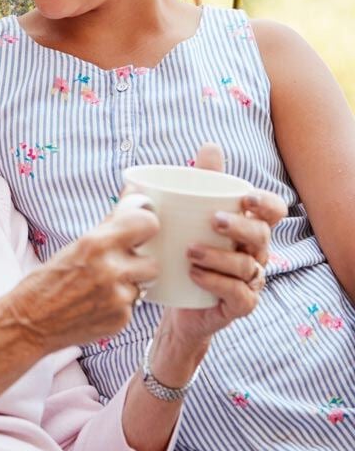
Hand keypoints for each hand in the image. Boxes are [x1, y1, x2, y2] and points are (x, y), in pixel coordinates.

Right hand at [9, 207, 159, 355]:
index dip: (146, 226)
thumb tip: (134, 190)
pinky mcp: (120, 320)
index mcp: (96, 244)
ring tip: (104, 286)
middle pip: (153, 261)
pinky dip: (120, 303)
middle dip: (139, 262)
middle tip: (120, 265)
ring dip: (130, 284)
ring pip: (144, 285)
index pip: (148, 223)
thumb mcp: (77, 245)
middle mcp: (110, 270)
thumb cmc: (47, 280)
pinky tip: (98, 304)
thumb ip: (111, 220)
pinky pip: (133, 305)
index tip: (139, 231)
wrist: (29, 323)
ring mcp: (117, 298)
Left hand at [160, 144, 286, 353]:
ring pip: (247, 265)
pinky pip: (238, 293)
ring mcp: (250, 280)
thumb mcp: (190, 216)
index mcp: (249, 227)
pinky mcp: (240, 305)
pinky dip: (217, 282)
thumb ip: (200, 184)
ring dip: (219, 257)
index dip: (266, 203)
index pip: (273, 211)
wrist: (176, 301)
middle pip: (262, 235)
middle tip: (213, 221)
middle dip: (241, 226)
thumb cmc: (187, 253)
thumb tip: (210, 145)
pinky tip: (195, 274)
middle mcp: (255, 252)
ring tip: (190, 252)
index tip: (246, 198)